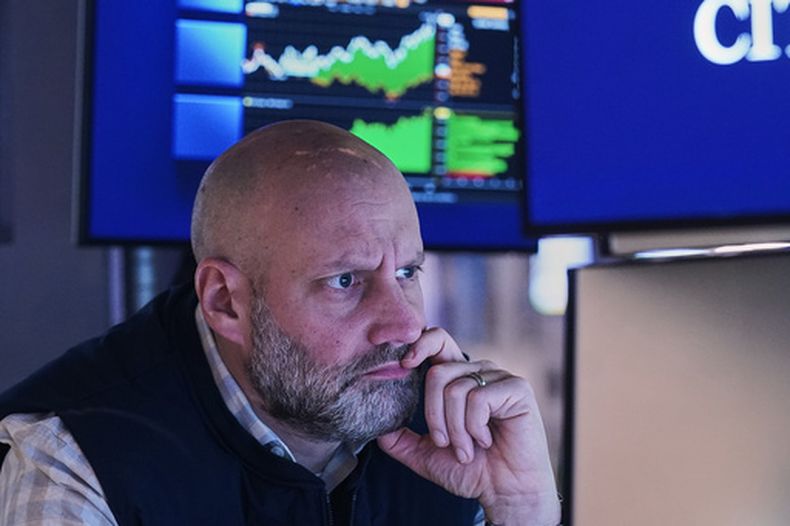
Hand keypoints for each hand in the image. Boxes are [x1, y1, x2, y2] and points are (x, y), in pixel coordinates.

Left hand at [376, 328, 560, 525]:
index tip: (404, 364)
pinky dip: (475, 428)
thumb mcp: (426, 454)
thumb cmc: (471, 471)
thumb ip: (400, 440)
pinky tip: (486, 441)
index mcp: (457, 377)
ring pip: (456, 390)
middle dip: (434, 416)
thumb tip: (375, 427)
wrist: (505, 492)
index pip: (437, 341)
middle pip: (437, 374)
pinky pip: (478, 399)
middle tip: (445, 443)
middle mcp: (478, 371)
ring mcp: (499, 378)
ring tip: (467, 449)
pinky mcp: (516, 389)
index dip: (419, 344)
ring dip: (456, 430)